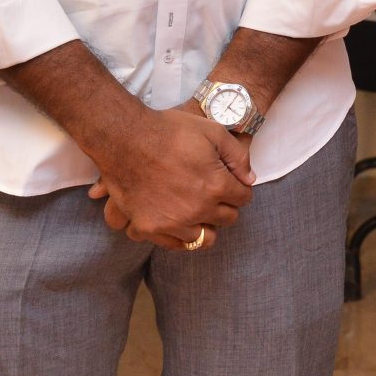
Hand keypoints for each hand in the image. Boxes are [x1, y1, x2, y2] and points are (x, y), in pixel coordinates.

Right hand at [87, 106, 253, 250]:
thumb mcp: (213, 131)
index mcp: (216, 186)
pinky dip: (179, 236)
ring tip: (198, 210)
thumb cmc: (170, 131)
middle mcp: (197, 209)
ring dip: (205, 224)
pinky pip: (174, 244)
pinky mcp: (149, 228)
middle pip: (227, 219)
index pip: (243, 198)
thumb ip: (237, 156)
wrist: (125, 138)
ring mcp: (172, 222)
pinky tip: (179, 222)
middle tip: (215, 194)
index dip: (239, 188)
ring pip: (204, 238)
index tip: (231, 183)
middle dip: (225, 205)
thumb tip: (249, 179)